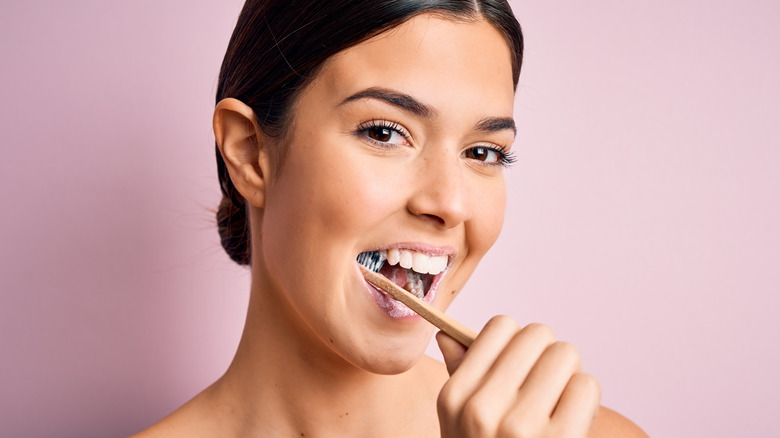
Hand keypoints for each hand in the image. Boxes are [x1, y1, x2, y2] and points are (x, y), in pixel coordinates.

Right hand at [436, 316, 600, 436]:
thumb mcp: (459, 424)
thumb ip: (460, 376)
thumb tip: (449, 335)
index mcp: (454, 397)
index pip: (500, 326)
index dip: (519, 341)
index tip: (522, 364)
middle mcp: (481, 408)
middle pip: (538, 335)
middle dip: (548, 356)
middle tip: (545, 385)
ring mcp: (519, 427)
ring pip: (566, 355)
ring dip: (569, 377)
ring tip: (558, 403)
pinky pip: (586, 386)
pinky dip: (586, 400)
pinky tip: (571, 421)